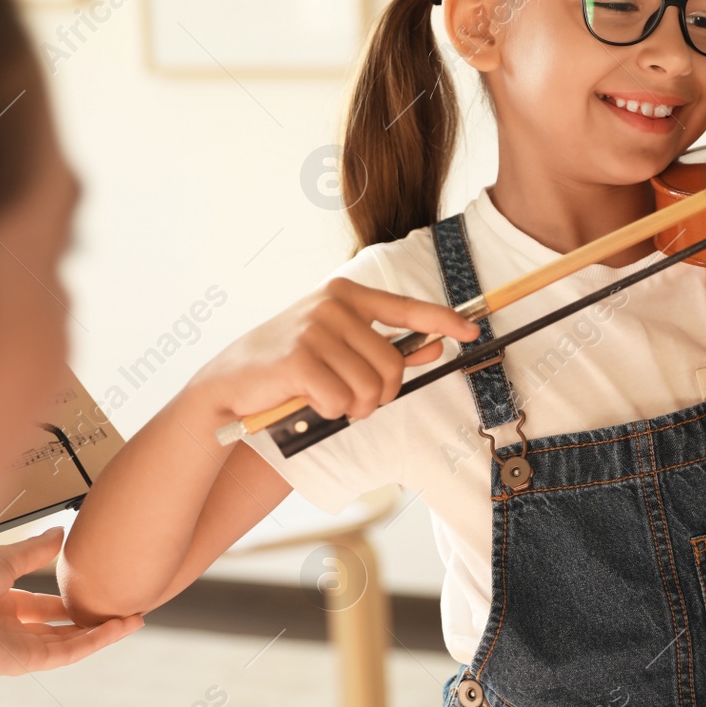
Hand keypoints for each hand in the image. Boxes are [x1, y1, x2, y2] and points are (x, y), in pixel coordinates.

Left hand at [0, 527, 142, 676]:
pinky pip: (67, 653)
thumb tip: (61, 534)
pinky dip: (94, 642)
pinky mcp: (25, 661)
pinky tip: (118, 629)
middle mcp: (10, 627)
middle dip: (91, 620)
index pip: (42, 604)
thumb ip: (35, 550)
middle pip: (60, 626)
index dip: (69, 599)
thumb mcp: (5, 558)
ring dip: (102, 632)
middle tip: (123, 610)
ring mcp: (18, 646)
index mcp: (0, 602)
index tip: (95, 591)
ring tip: (134, 620)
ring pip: (70, 642)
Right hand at [194, 277, 480, 421]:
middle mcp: (333, 305)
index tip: (473, 330)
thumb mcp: (339, 349)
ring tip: (329, 400)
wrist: (232, 383)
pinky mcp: (299, 358)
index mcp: (346, 295)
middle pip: (391, 366)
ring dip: (354, 407)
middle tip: (355, 402)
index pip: (407, 308)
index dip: (444, 321)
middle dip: (380, 396)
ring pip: (369, 387)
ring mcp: (314, 329)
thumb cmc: (291, 365)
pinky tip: (309, 401)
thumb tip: (436, 347)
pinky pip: (341, 400)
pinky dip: (331, 411)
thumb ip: (386, 347)